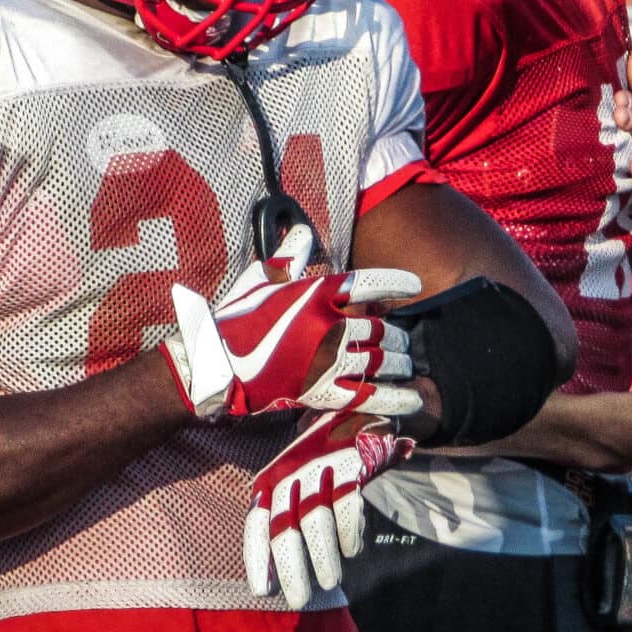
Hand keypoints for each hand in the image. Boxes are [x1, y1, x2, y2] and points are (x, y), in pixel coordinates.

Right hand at [162, 225, 422, 420]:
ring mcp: (325, 359)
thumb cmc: (237, 319)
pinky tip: (413, 400)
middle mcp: (326, 324)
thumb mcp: (261, 280)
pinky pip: (369, 396)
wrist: (215, 364)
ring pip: (379, 360)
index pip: (368, 283)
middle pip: (379, 327)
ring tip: (405, 366)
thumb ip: (289, 256)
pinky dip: (395, 399)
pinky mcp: (321, 392)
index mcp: (315, 293)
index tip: (415, 286)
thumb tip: (303, 231)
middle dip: (396, 335)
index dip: (397, 283)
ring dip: (398, 364)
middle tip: (403, 341)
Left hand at [245, 409, 411, 608]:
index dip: (257, 557)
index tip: (261, 590)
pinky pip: (347, 504)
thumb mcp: (294, 484)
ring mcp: (320, 467)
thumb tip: (274, 574)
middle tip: (298, 601)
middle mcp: (290, 472)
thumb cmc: (318, 463)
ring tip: (329, 582)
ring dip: (322, 557)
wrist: (355, 412)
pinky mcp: (351, 462)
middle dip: (291, 568)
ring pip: (316, 520)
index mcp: (270, 479)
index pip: (256, 522)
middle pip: (284, 527)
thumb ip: (284, 521)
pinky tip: (351, 551)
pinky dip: (349, 531)